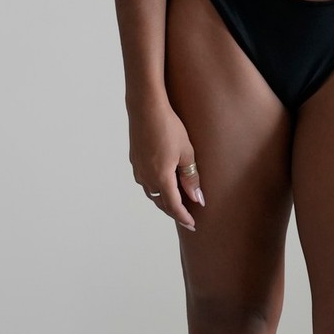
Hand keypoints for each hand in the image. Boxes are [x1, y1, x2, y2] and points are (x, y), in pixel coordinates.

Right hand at [127, 100, 204, 231]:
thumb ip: (191, 178)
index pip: (174, 206)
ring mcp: (138, 170)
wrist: (145, 108)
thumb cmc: (169, 127)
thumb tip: (198, 198)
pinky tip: (164, 181)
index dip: (184, 217)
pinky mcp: (135, 161)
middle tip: (188, 215)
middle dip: (174, 210)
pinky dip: (156, 187)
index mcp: (161, 178)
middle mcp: (146, 178)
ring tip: (178, 199)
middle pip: (161, 202)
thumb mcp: (186, 153)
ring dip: (164, 199)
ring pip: (152, 192)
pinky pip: (146, 181)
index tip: (192, 225)